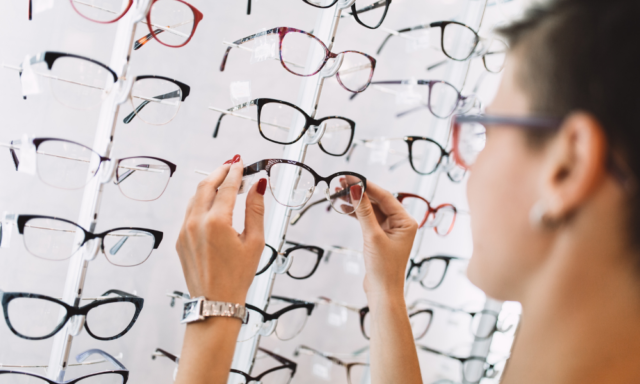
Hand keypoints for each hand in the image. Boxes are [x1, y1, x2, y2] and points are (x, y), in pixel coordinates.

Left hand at [176, 155, 266, 303]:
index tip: (241, 163)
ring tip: (223, 181)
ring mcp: (185, 231)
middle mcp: (196, 223)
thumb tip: (258, 186)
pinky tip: (212, 203)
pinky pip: (189, 212)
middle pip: (206, 185)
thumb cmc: (237, 276)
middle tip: (232, 165)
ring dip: (209, 185)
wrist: (215, 303)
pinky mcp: (180, 239)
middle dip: (219, 172)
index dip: (236, 172)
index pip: (227, 187)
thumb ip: (255, 210)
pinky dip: (201, 202)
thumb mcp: (254, 242)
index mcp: (216, 222)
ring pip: (195, 197)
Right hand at [352, 182, 417, 300]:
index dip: (367, 185)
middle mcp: (400, 223)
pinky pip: (368, 220)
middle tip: (341, 183)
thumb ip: (364, 211)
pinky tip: (344, 208)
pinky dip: (357, 214)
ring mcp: (390, 230)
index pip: (385, 196)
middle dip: (359, 192)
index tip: (350, 177)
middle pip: (378, 201)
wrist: (382, 292)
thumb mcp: (373, 236)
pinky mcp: (380, 237)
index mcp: (406, 221)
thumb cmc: (384, 268)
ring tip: (338, 194)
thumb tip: (357, 189)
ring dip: (356, 202)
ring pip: (371, 210)